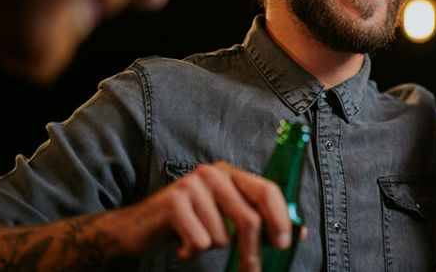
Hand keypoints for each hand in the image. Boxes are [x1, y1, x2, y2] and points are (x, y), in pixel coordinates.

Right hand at [115, 161, 295, 270]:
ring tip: (195, 239)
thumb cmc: (188, 224)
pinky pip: (200, 242)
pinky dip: (191, 251)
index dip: (281, 218)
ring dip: (212, 248)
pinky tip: (180, 242)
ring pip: (223, 236)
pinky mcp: (174, 202)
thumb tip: (297, 234)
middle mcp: (214, 173)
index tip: (284, 244)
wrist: (137, 228)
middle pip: (249, 218)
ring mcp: (193, 185)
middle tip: (250, 270)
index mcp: (231, 174)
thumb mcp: (224, 218)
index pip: (268, 190)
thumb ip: (257, 220)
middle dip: (252, 251)